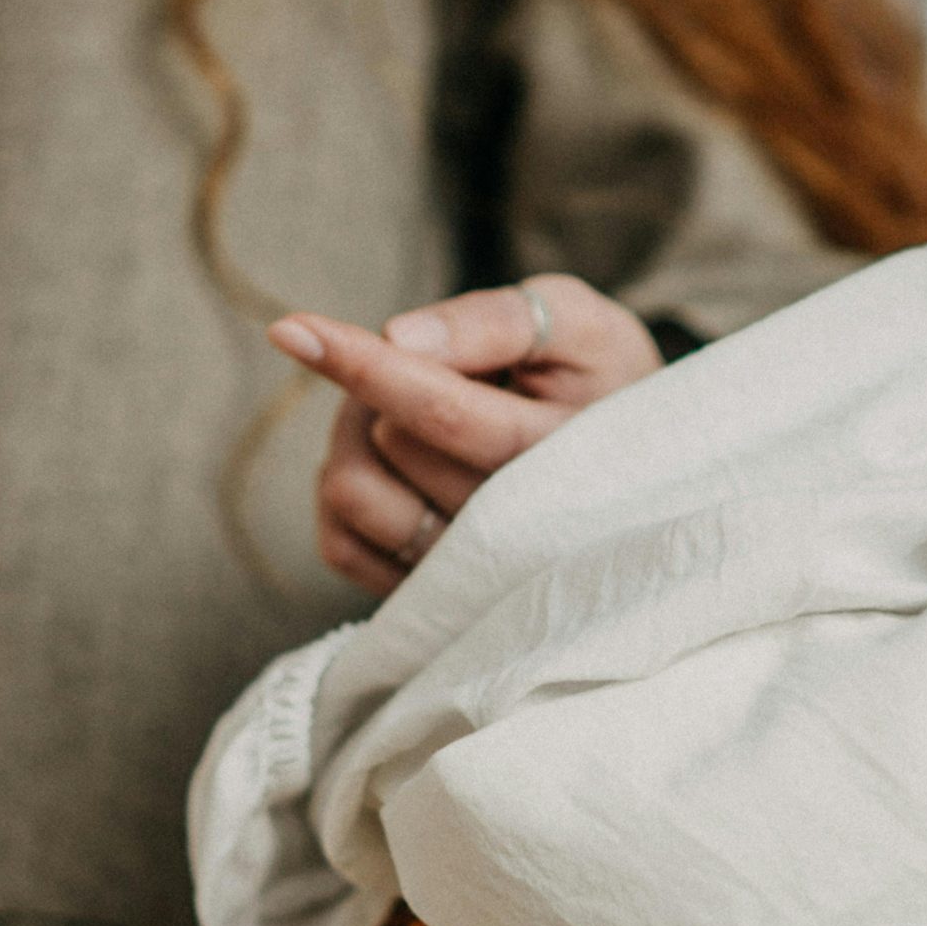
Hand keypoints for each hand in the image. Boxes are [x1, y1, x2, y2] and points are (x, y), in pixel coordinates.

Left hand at [269, 273, 662, 594]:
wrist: (635, 466)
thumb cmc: (598, 378)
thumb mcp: (577, 323)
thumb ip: (497, 321)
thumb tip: (398, 339)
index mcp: (561, 455)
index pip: (440, 410)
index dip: (362, 364)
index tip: (291, 329)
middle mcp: (516, 533)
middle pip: (388, 443)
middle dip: (381, 385)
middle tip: (423, 366)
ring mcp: (471, 580)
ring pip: (353, 495)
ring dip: (355, 436)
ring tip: (402, 413)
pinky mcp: (431, 603)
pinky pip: (340, 546)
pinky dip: (341, 493)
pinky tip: (388, 467)